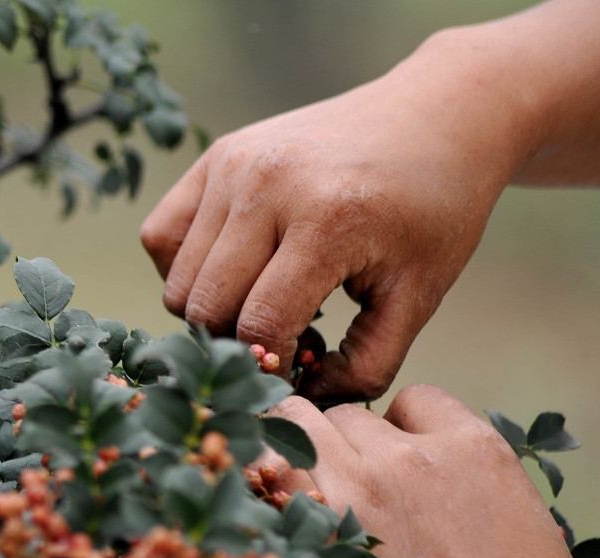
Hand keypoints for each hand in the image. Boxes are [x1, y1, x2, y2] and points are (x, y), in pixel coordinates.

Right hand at [142, 46, 523, 401]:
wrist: (438, 114)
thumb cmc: (434, 211)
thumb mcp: (419, 296)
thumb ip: (366, 366)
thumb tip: (303, 400)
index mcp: (328, 220)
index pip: (260, 325)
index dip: (273, 366)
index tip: (300, 371)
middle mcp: (268, 184)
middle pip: (206, 307)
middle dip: (239, 340)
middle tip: (286, 335)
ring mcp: (233, 164)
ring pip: (177, 280)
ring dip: (212, 309)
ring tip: (265, 299)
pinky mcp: (215, 155)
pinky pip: (161, 236)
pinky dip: (183, 268)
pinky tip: (234, 269)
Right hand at [265, 385, 590, 557]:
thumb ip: (306, 540)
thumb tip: (285, 501)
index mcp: (321, 515)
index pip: (273, 444)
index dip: (276, 458)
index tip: (289, 474)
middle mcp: (362, 472)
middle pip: (314, 423)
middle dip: (319, 452)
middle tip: (348, 488)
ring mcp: (421, 453)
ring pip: (363, 412)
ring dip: (366, 439)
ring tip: (396, 480)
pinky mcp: (476, 445)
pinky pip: (424, 401)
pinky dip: (417, 422)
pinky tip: (434, 460)